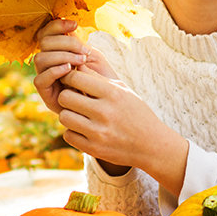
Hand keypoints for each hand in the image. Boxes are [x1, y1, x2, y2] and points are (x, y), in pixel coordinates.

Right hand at [32, 18, 115, 112]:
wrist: (106, 103)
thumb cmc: (101, 79)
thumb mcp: (92, 57)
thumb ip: (79, 43)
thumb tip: (69, 27)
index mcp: (57, 51)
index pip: (47, 33)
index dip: (57, 25)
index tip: (74, 24)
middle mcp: (48, 63)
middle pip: (44, 43)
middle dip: (65, 42)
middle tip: (84, 50)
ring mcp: (45, 78)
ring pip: (40, 59)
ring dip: (61, 56)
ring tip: (80, 61)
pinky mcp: (46, 94)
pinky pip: (40, 79)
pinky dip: (54, 71)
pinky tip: (69, 70)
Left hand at [57, 67, 188, 195]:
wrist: (152, 145)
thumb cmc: (136, 113)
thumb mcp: (122, 91)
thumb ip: (98, 78)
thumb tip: (74, 66)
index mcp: (112, 93)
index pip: (76, 78)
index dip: (69, 77)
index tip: (72, 81)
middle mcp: (104, 112)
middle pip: (65, 97)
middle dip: (67, 96)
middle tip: (74, 98)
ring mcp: (99, 132)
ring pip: (64, 117)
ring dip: (69, 114)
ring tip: (79, 114)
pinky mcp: (94, 149)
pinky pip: (68, 135)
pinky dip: (73, 132)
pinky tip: (84, 129)